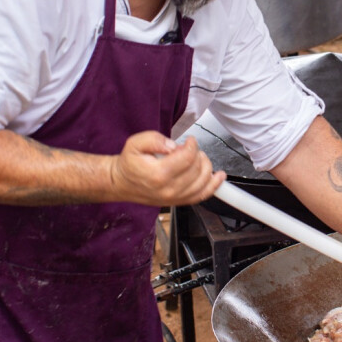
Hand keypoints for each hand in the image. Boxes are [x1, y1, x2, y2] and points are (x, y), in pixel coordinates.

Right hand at [110, 132, 224, 206]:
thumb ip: (154, 139)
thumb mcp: (135, 143)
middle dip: (197, 154)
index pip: (187, 158)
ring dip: (206, 166)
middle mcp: (169, 189)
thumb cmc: (129, 164)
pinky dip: (213, 186)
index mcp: (158, 174)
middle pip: (197, 169)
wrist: (121, 183)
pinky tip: (219, 177)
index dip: (192, 145)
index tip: (189, 140)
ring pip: (203, 182)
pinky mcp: (179, 201)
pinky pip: (202, 196)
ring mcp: (175, 198)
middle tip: (189, 149)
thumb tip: (172, 146)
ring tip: (199, 158)